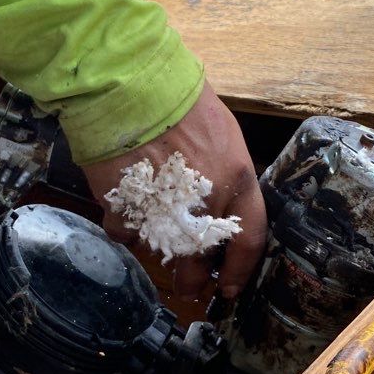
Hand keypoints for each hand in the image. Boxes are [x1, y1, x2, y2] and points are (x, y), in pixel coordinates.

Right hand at [81, 82, 266, 300]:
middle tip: (187, 284)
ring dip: (156, 244)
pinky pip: (125, 231)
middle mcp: (204, 205)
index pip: (250, 239)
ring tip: (150, 227)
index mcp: (236, 181)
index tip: (229, 287)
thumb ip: (225, 172)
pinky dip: (124, 223)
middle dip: (192, 279)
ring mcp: (163, 212)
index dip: (240, 270)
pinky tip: (124, 203)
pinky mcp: (126, 211)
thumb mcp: (222, 133)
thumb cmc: (180, 98)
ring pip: (160, 249)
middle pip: (200, 259)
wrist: (129, 85)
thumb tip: (219, 199)